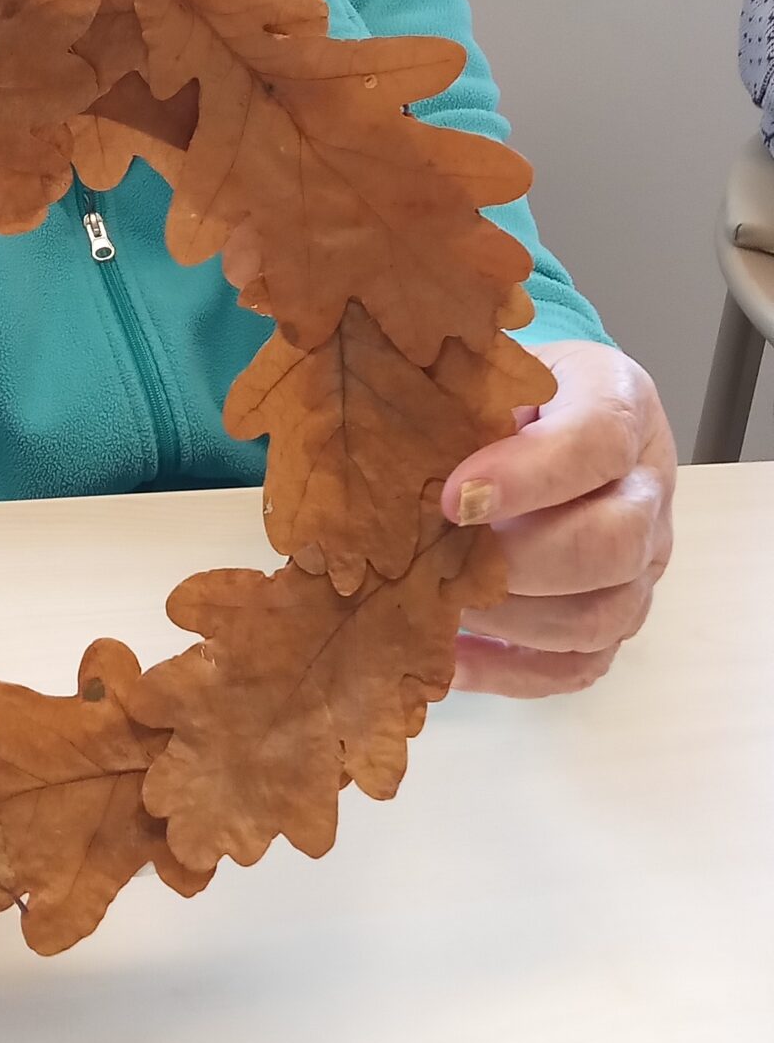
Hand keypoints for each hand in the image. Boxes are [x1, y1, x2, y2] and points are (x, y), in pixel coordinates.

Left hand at [441, 341, 675, 698]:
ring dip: (511, 621)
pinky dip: (511, 673)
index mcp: (620, 403)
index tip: (450, 498)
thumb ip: (462, 401)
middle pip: (613, 544)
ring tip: (440, 604)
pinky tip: (450, 657)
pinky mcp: (618, 613)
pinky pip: (580, 666)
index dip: (526, 476)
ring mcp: (643, 561)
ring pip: (601, 617)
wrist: (547, 411)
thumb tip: (394, 452)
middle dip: (518, 563)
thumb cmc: (507, 390)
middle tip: (442, 561)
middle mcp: (648, 488)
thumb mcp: (489, 369)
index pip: (597, 442)